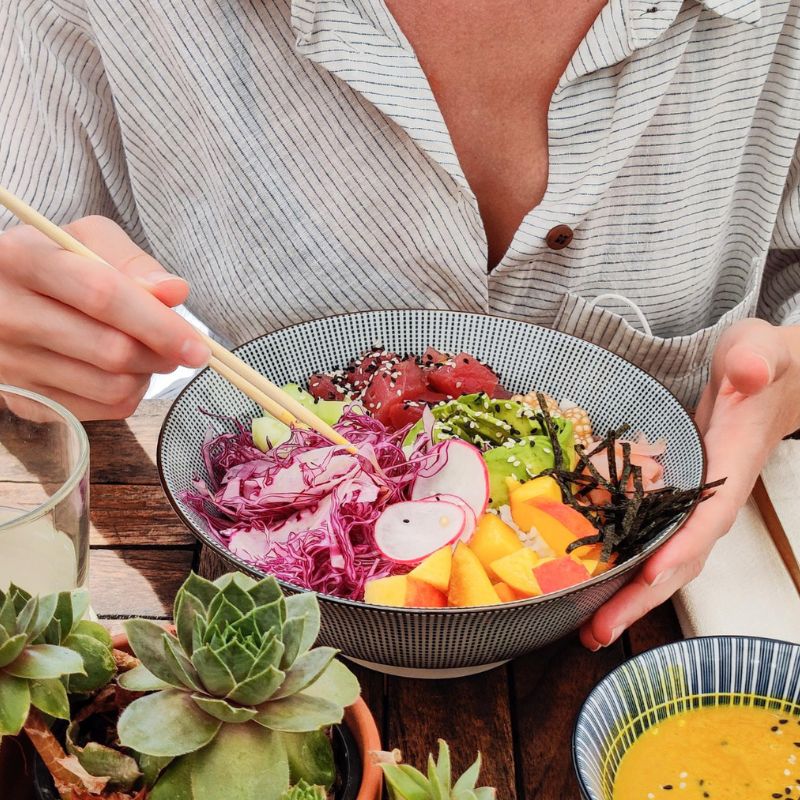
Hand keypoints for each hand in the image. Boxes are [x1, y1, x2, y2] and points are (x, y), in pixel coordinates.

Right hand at [0, 216, 209, 419]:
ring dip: (148, 374)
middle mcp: (6, 314)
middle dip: (162, 354)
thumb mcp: (85, 240)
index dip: (159, 324)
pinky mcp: (23, 400)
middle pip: (111, 350)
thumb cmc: (53, 263)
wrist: (0, 297)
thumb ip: (133, 262)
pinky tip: (123, 371)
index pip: (103, 296)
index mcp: (22, 260)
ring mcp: (11, 364)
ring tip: (148, 353)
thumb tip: (175, 292)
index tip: (199, 346)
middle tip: (182, 349)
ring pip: (111, 387)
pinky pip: (102, 409)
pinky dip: (129, 393)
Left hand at [581, 318, 799, 649]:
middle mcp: (711, 499)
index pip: (706, 520)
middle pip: (679, 559)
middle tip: (599, 632)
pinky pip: (649, 540)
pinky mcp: (673, 499)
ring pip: (663, 559)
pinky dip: (624, 566)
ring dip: (628, 595)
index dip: (680, 550)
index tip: (650, 576)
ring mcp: (692, 504)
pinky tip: (592, 583)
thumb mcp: (757, 352)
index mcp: (731, 470)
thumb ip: (756, 361)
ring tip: (588, 628)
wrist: (766, 379)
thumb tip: (747, 371)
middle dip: (641, 598)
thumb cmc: (760, 365)